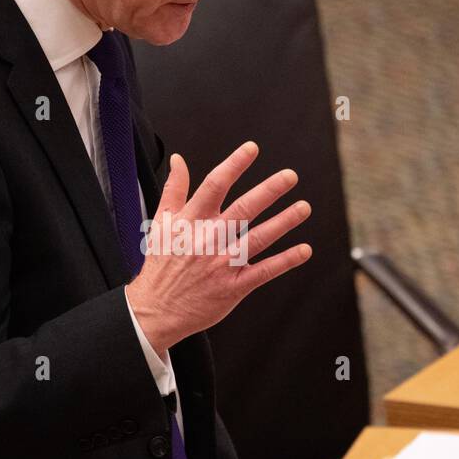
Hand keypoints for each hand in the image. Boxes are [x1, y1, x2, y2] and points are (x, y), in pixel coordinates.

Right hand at [125, 141, 310, 355]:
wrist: (155, 310)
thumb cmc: (161, 265)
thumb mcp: (161, 223)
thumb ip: (174, 189)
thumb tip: (179, 159)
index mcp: (190, 221)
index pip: (214, 186)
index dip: (234, 165)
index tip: (252, 148)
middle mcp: (208, 240)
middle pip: (242, 210)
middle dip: (268, 191)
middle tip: (290, 176)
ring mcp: (222, 264)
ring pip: (257, 239)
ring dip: (283, 222)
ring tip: (304, 207)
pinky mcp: (233, 287)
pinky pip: (263, 271)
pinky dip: (285, 261)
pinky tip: (304, 250)